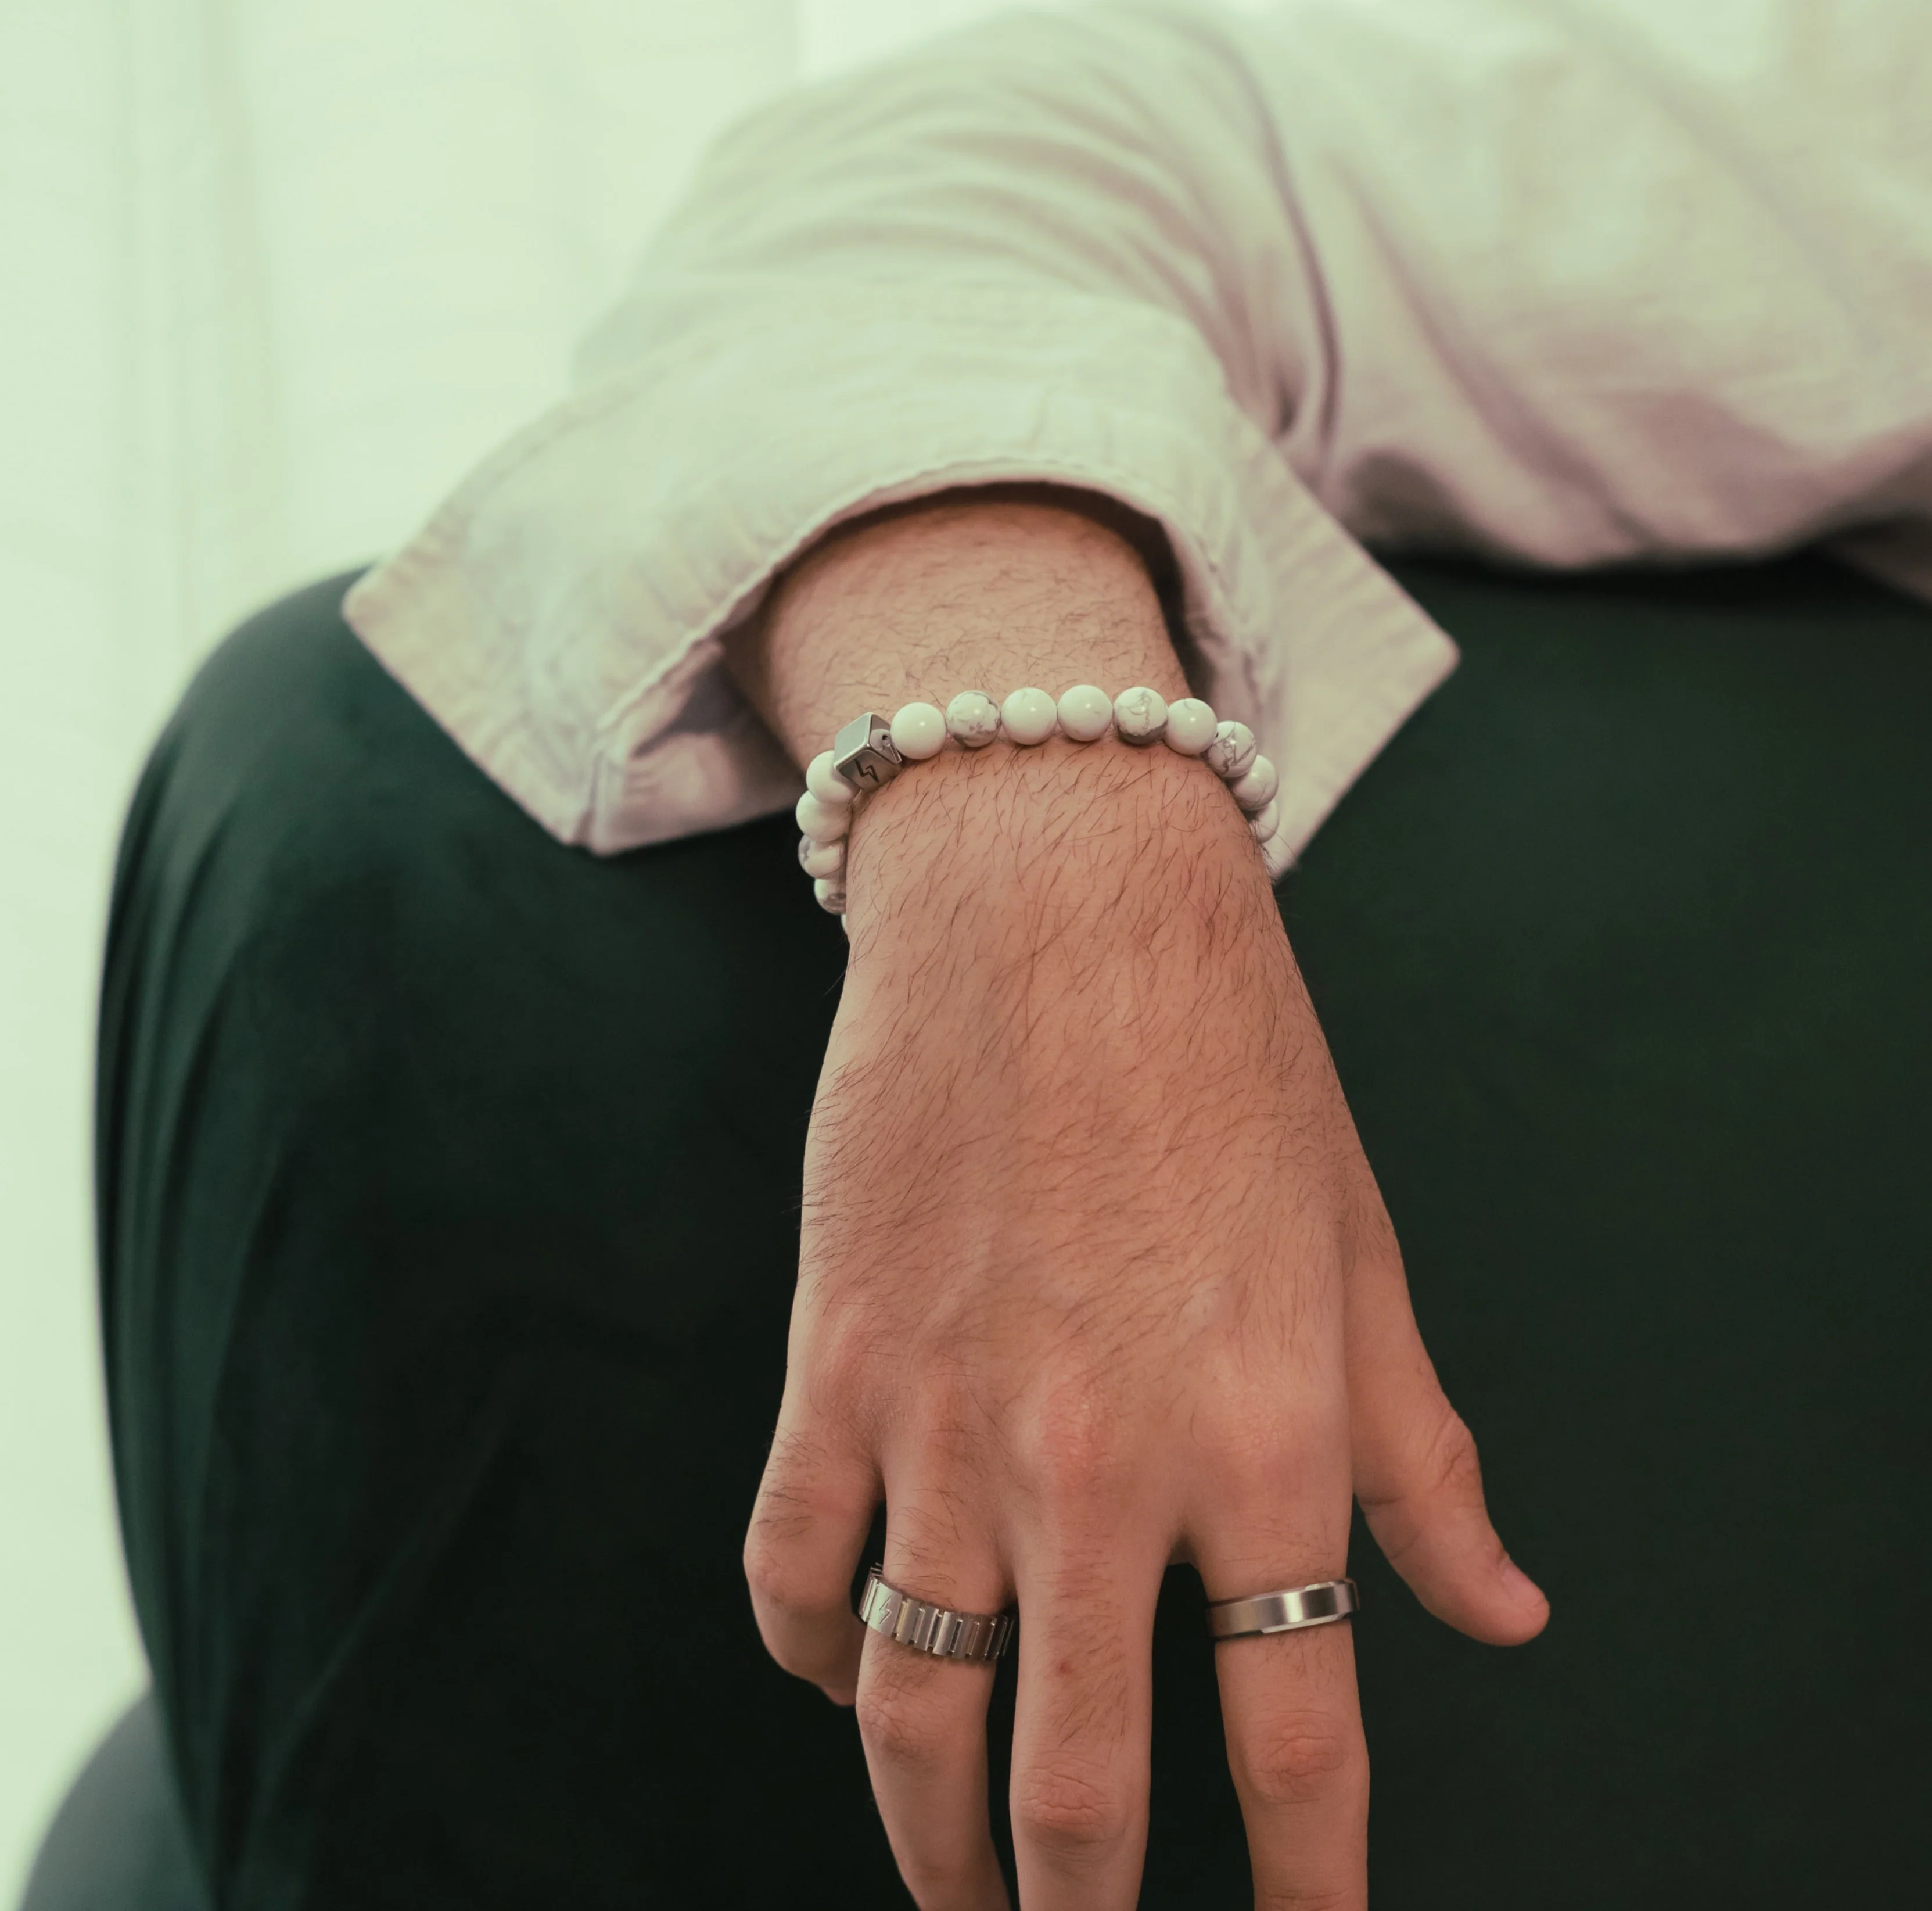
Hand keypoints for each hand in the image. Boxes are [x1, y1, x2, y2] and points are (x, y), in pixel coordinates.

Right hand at [730, 493, 1547, 1908]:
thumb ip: (1422, 1457)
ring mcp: (946, 1419)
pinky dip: (813, 1653)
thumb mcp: (1362, 1258)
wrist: (1053, 903)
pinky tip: (846, 1670)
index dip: (1309, 1895)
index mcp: (1261, 1440)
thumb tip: (1500, 1611)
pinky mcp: (836, 1360)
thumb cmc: (1226, 1065)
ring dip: (932, 1839)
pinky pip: (793, 1570)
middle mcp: (1099, 1463)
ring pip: (911, 1712)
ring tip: (957, 1886)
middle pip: (1079, 1785)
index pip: (1298, 1746)